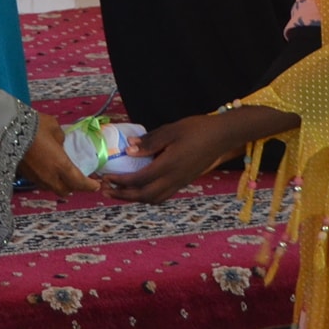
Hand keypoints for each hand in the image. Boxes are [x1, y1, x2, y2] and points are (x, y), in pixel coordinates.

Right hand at [19, 122, 101, 197]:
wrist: (7, 131)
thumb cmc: (34, 127)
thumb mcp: (54, 127)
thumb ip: (61, 139)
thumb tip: (60, 144)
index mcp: (61, 165)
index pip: (79, 183)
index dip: (89, 186)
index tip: (96, 185)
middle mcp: (50, 177)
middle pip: (66, 191)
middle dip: (74, 187)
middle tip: (79, 179)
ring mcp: (36, 178)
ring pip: (52, 188)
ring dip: (60, 184)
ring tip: (62, 174)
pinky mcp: (25, 176)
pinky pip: (41, 183)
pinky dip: (48, 179)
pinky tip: (47, 168)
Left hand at [100, 114, 248, 203]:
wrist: (223, 136)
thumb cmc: (197, 129)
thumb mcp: (171, 130)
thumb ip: (150, 142)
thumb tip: (128, 149)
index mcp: (168, 166)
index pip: (139, 180)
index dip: (120, 181)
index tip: (106, 177)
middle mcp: (174, 179)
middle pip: (144, 196)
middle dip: (123, 195)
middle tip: (106, 190)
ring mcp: (180, 182)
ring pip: (154, 198)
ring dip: (135, 198)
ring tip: (120, 192)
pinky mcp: (185, 181)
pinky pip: (163, 195)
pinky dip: (148, 196)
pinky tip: (141, 188)